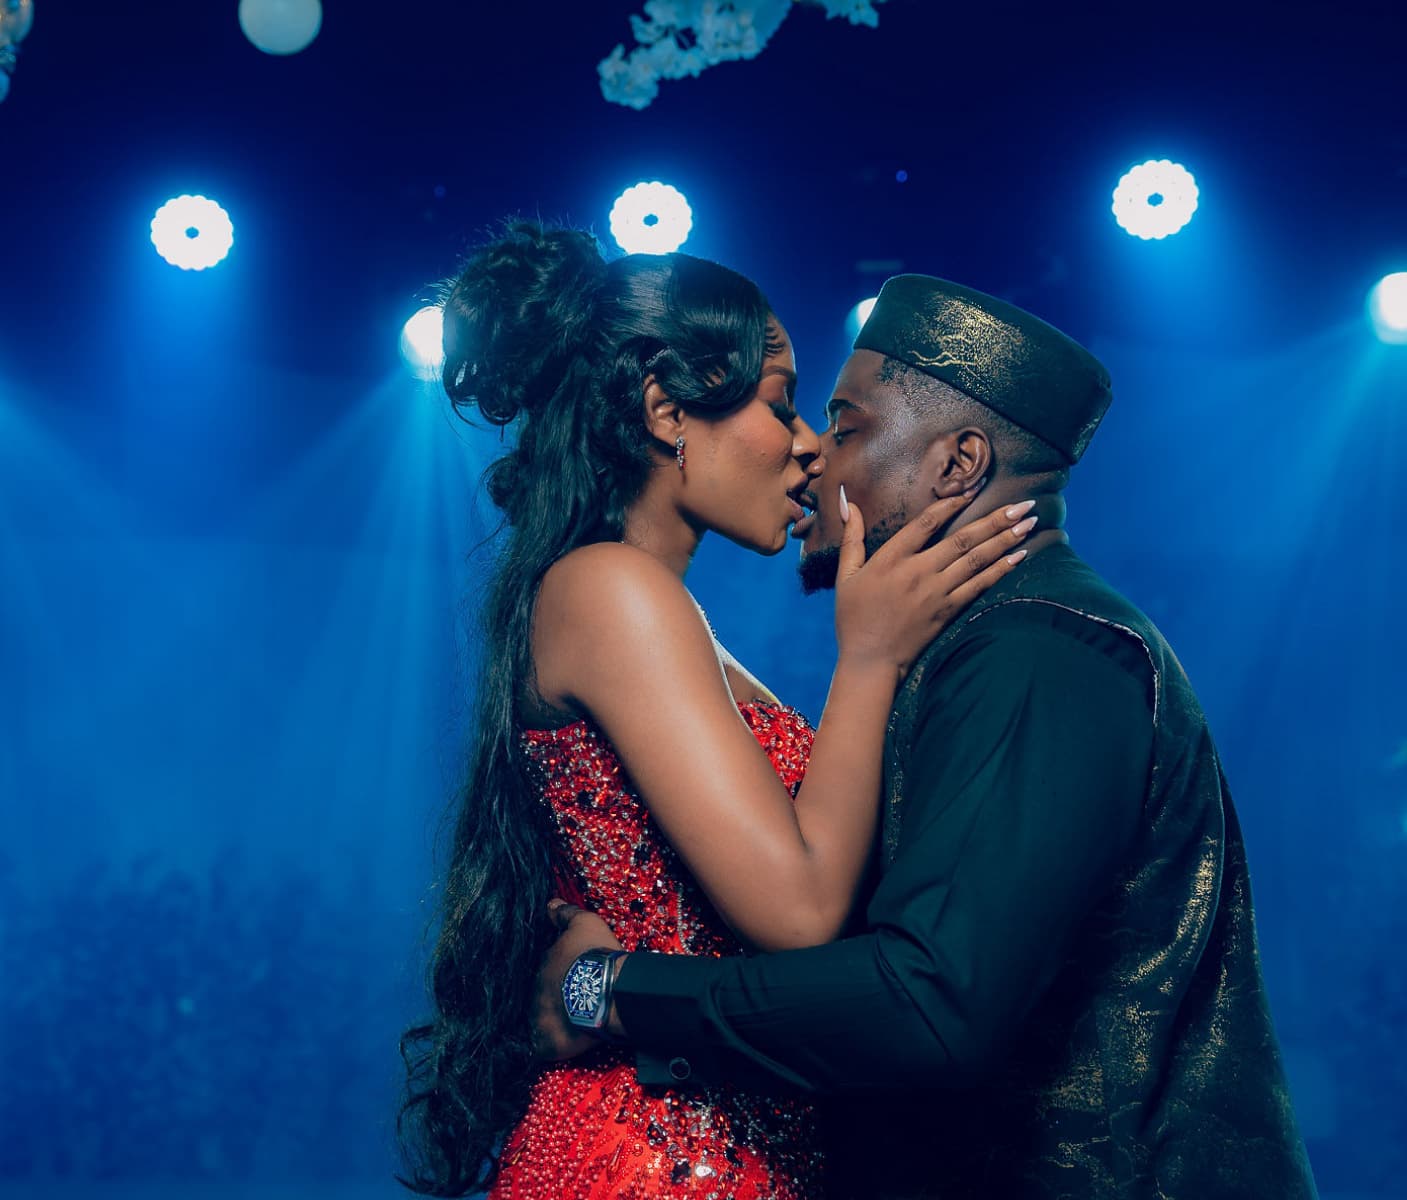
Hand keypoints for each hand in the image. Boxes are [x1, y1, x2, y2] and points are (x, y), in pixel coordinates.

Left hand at [532, 899, 624, 1060]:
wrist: (609, 990)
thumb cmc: (596, 955)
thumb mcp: (585, 923)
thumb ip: (566, 913)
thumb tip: (549, 904)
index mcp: (543, 965)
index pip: (544, 968)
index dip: (557, 971)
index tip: (568, 974)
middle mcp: (534, 991)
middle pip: (540, 993)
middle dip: (552, 994)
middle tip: (571, 997)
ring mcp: (538, 1018)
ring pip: (539, 1018)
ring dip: (549, 1018)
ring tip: (565, 1020)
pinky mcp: (546, 1043)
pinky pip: (540, 1047)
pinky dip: (544, 1045)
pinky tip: (554, 1044)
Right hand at [835, 487, 1037, 677]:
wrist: (870, 661)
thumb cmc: (854, 618)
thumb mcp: (846, 575)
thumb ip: (851, 537)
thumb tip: (846, 501)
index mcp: (892, 558)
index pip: (927, 522)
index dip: (952, 503)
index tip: (974, 488)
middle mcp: (918, 571)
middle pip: (963, 538)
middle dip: (996, 519)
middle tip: (1025, 503)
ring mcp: (936, 592)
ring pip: (977, 559)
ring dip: (1006, 539)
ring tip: (1030, 523)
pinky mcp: (948, 611)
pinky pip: (980, 585)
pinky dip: (1001, 569)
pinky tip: (1020, 555)